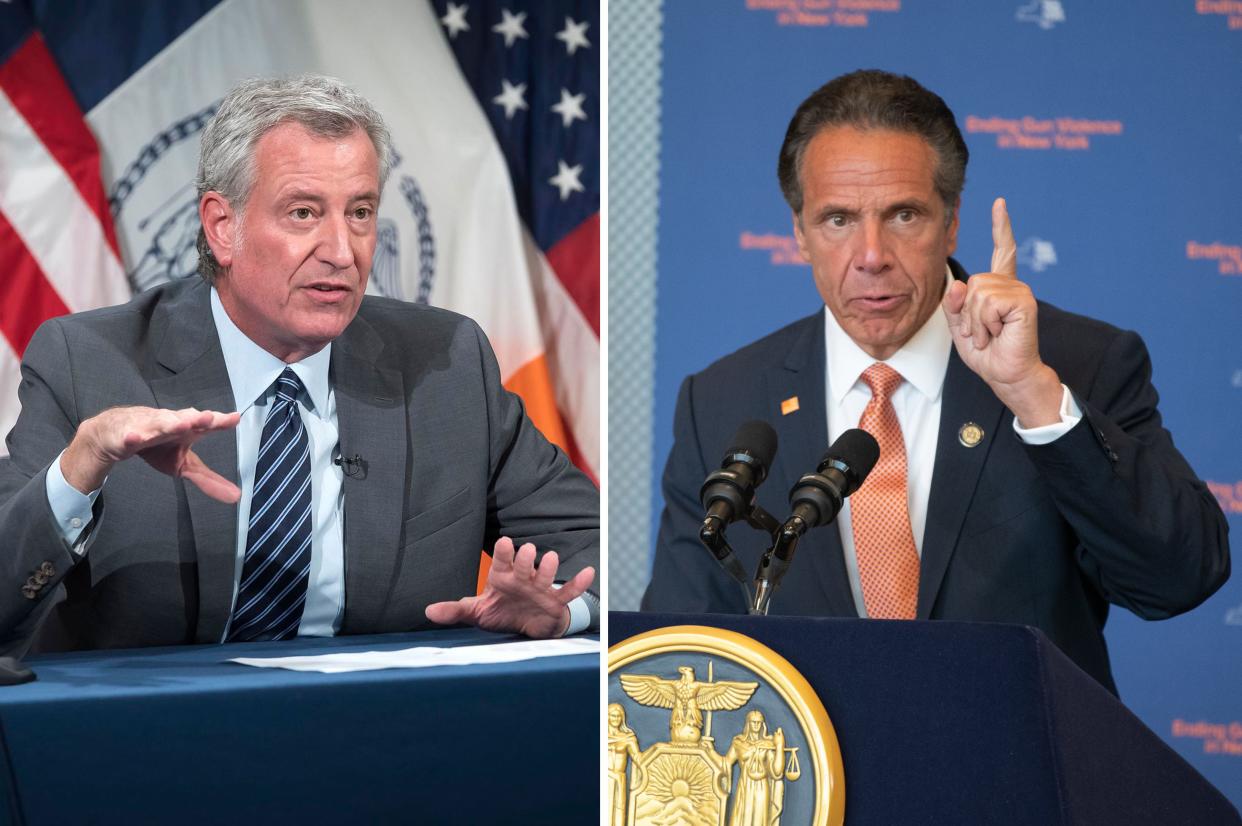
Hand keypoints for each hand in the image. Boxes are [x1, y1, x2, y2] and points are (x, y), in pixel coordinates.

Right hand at [61, 406, 241, 501]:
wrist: (117, 435)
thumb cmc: (158, 445)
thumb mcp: (184, 465)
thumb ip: (208, 479)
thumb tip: (237, 497)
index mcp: (187, 429)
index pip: (207, 424)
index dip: (220, 421)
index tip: (234, 418)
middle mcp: (171, 423)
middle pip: (186, 419)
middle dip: (197, 418)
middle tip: (209, 418)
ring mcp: (148, 426)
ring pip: (160, 423)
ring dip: (171, 424)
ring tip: (183, 425)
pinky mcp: (126, 434)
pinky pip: (129, 436)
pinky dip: (132, 436)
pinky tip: (134, 438)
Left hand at [424, 536, 595, 638]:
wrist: (525, 626)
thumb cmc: (500, 612)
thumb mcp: (476, 612)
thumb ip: (455, 611)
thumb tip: (428, 612)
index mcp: (502, 576)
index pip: (502, 560)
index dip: (504, 552)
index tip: (503, 542)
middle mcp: (522, 578)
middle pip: (525, 563)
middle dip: (526, 558)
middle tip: (527, 551)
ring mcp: (540, 589)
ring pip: (547, 574)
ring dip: (549, 567)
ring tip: (549, 560)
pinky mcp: (556, 602)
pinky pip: (570, 592)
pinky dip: (579, 582)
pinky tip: (588, 572)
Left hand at [942, 198, 1061, 426]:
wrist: (1005, 374)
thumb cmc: (985, 352)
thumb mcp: (959, 325)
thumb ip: (953, 303)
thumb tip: (958, 284)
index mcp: (998, 287)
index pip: (1002, 250)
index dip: (1001, 226)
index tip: (1000, 202)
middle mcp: (1011, 284)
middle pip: (971, 283)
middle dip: (967, 314)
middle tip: (982, 333)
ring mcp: (1019, 291)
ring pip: (977, 294)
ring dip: (976, 322)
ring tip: (990, 335)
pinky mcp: (1023, 302)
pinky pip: (988, 304)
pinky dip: (985, 324)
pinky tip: (999, 334)